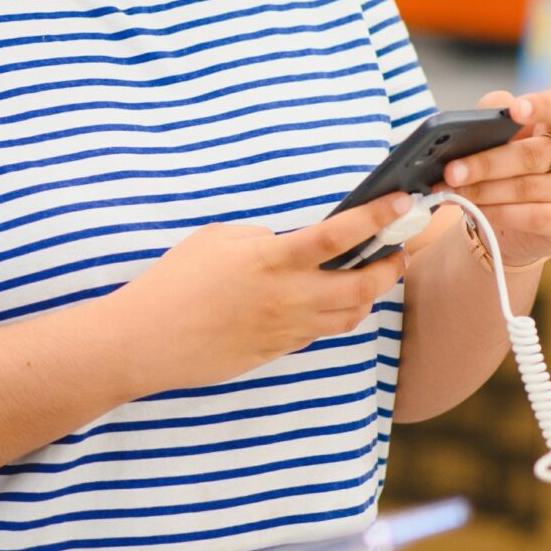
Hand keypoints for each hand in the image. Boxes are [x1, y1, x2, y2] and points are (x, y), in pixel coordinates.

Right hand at [100, 193, 416, 391]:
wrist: (149, 340)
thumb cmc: (175, 282)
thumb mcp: (217, 239)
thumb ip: (262, 239)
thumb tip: (288, 243)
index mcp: (273, 259)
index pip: (341, 234)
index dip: (378, 215)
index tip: (400, 201)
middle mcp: (290, 296)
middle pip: (364, 283)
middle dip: (391, 266)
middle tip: (397, 251)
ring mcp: (288, 327)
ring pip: (351, 313)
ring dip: (370, 293)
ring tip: (372, 276)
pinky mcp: (280, 349)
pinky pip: (324, 331)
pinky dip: (339, 313)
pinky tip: (334, 300)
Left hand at [441, 89, 550, 267]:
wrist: (518, 215)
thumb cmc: (509, 163)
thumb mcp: (502, 133)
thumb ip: (493, 117)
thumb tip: (473, 121)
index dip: (539, 106)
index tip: (514, 111)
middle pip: (532, 155)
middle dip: (486, 163)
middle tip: (451, 171)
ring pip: (528, 188)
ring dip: (483, 191)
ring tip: (452, 191)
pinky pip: (532, 216)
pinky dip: (497, 212)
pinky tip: (474, 209)